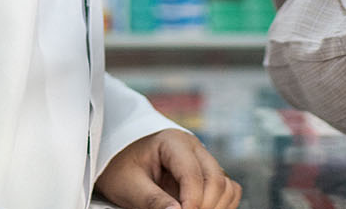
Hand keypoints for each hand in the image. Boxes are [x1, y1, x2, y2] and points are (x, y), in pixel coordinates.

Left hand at [94, 129, 240, 208]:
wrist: (118, 163)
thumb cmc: (121, 169)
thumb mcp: (129, 185)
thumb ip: (152, 200)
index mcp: (173, 142)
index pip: (192, 173)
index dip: (192, 201)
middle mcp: (194, 148)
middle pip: (216, 179)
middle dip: (206, 205)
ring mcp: (203, 161)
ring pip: (226, 186)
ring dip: (216, 206)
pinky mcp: (207, 175)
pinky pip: (227, 190)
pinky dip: (221, 205)